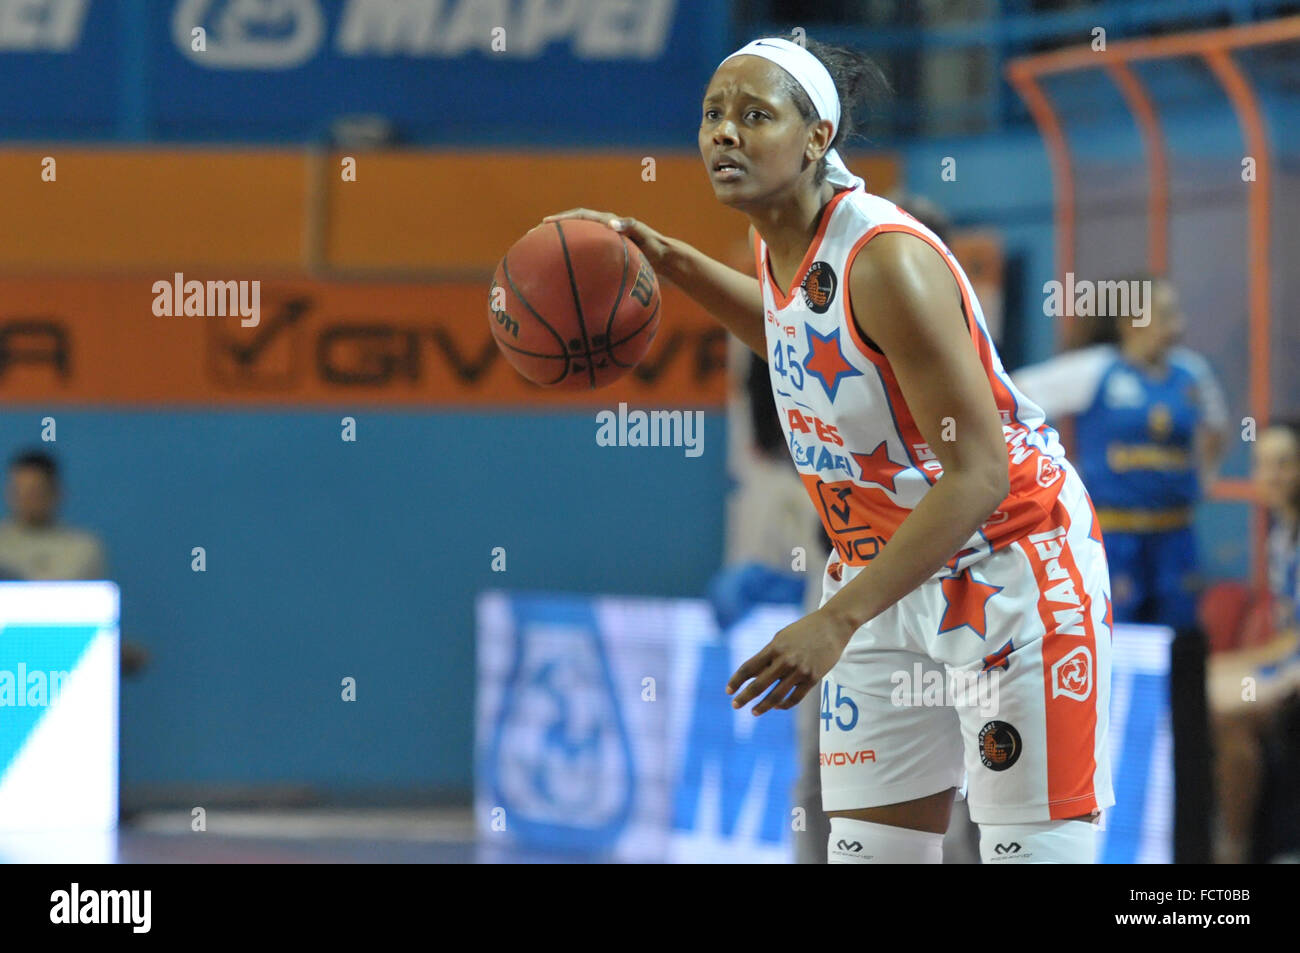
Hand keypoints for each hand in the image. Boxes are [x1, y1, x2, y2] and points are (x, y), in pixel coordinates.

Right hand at [538, 209, 672, 272]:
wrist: (663, 258)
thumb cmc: (655, 248)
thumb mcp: (646, 237)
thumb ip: (631, 227)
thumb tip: (613, 223)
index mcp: (606, 223)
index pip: (579, 217)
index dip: (561, 219)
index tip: (544, 224)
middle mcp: (599, 231)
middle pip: (570, 229)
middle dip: (550, 233)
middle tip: (530, 238)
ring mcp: (599, 245)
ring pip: (573, 245)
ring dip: (557, 249)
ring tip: (537, 258)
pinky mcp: (602, 258)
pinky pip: (582, 260)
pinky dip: (571, 267)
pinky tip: (561, 282)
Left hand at [726, 608, 857, 715]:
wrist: (832, 626)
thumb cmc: (804, 630)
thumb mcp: (782, 638)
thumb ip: (768, 656)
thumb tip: (754, 676)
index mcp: (774, 648)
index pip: (749, 668)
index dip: (736, 680)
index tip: (728, 690)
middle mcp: (785, 660)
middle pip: (759, 685)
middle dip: (744, 697)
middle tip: (735, 705)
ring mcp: (799, 671)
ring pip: (776, 696)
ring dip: (763, 706)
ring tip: (754, 711)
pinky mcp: (813, 679)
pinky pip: (795, 698)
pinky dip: (784, 705)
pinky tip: (776, 707)